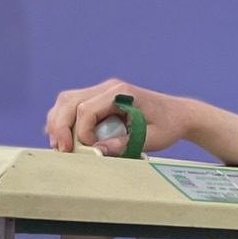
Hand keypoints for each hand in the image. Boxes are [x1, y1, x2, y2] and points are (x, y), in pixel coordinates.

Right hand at [42, 79, 237, 164]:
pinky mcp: (100, 98)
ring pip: (67, 100)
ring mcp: (102, 91)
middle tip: (61, 150)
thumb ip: (124, 144)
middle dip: (61, 126)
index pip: (87, 109)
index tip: (90, 150)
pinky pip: (73, 104)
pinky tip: (63, 137)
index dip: (81, 132)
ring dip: (58, 122)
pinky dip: (64, 120)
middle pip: (69, 101)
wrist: (179, 114)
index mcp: (122, 93)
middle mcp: (109, 87)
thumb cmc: (168, 126)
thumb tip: (96, 151)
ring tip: (60, 145)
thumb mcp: (152, 139)